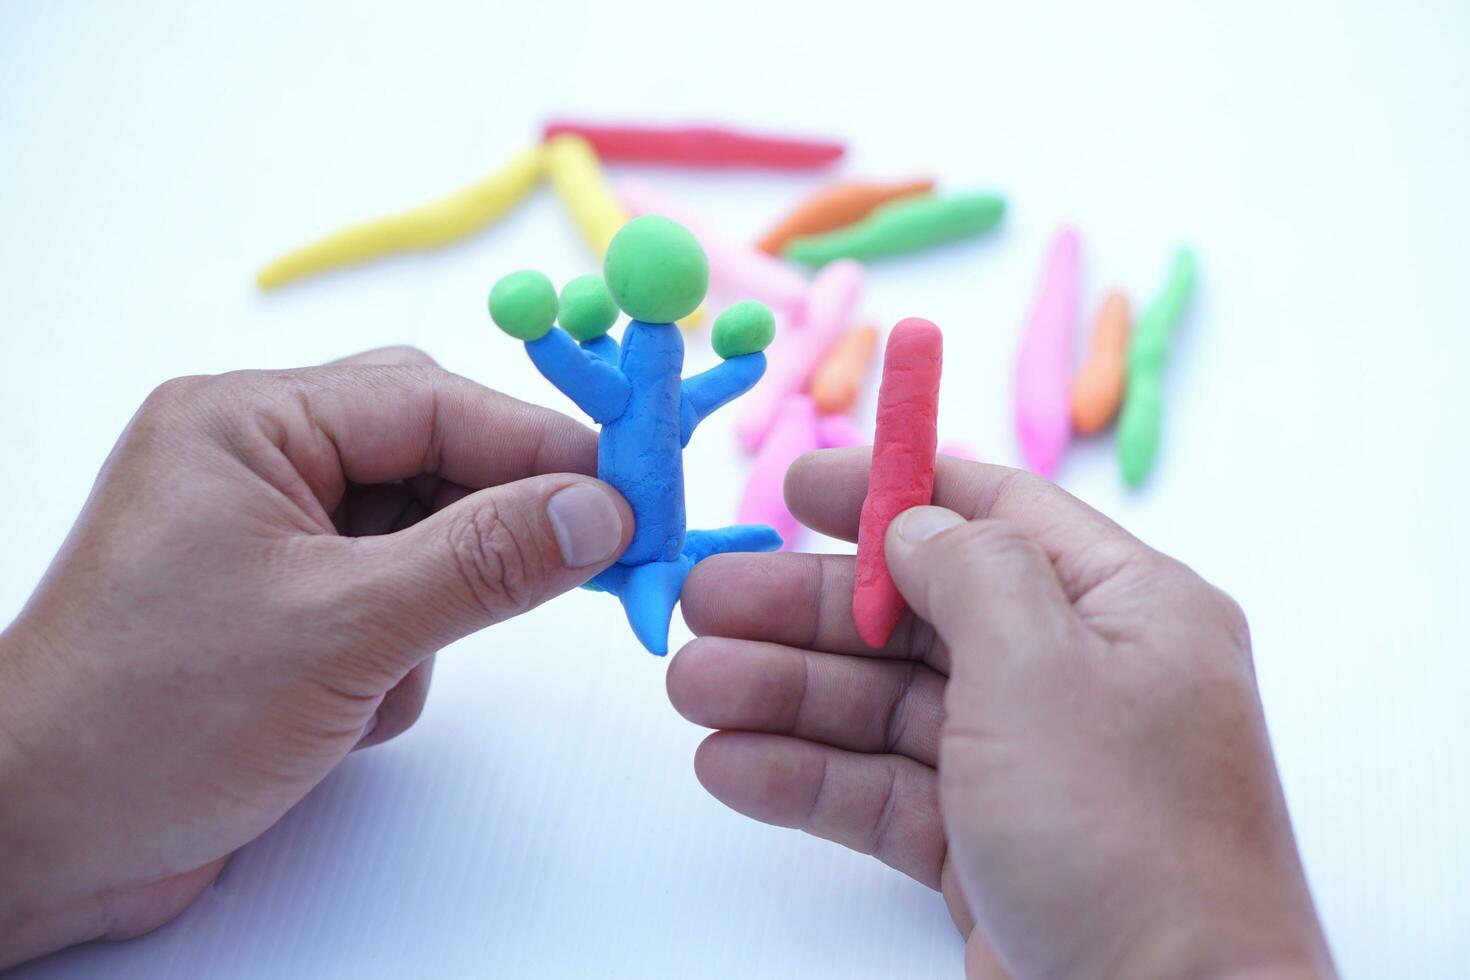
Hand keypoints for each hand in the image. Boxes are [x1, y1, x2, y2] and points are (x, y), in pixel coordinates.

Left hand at [0, 347, 632, 965]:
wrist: (43, 844)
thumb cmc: (151, 721)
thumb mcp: (343, 630)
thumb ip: (485, 560)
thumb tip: (601, 510)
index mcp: (249, 424)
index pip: (433, 403)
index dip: (541, 446)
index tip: (633, 492)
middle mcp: (260, 463)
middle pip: (431, 458)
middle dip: (488, 528)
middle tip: (584, 563)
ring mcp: (272, 537)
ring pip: (424, 535)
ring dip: (434, 610)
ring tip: (378, 676)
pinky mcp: (285, 608)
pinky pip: (395, 598)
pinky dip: (399, 655)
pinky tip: (342, 708)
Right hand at [669, 449, 1333, 978]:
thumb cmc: (1130, 839)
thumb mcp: (1044, 666)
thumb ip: (970, 570)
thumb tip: (916, 521)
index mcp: (1127, 610)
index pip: (996, 513)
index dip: (891, 491)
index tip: (796, 485)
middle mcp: (1080, 680)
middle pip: (919, 616)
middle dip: (806, 609)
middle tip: (703, 598)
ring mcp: (1031, 769)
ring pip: (888, 707)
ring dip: (786, 694)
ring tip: (690, 686)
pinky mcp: (988, 849)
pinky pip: (884, 791)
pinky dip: (808, 777)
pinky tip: (731, 764)